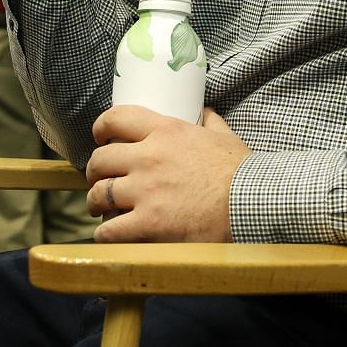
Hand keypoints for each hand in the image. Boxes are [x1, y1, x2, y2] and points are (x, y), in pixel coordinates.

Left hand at [85, 106, 248, 242]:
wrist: (252, 203)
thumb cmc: (241, 172)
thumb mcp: (224, 137)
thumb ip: (210, 122)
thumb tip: (204, 111)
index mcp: (166, 131)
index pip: (117, 117)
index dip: (100, 127)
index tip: (99, 137)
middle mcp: (149, 158)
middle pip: (100, 159)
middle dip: (94, 171)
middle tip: (99, 179)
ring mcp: (146, 191)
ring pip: (99, 194)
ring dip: (95, 202)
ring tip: (99, 208)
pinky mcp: (148, 224)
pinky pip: (110, 230)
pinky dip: (104, 234)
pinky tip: (108, 235)